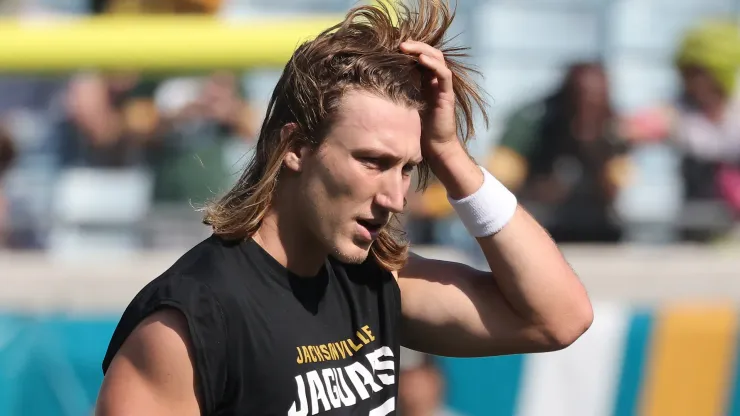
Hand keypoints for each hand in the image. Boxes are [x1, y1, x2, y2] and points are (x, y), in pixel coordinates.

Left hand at [400, 40, 459, 159]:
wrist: (435, 148)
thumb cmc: (418, 131)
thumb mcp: (403, 107)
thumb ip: (396, 94)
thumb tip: (372, 87)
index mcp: (426, 82)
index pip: (420, 58)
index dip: (409, 50)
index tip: (391, 46)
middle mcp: (436, 81)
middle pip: (430, 53)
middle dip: (415, 45)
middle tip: (398, 43)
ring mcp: (443, 87)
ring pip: (438, 59)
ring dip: (422, 50)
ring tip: (407, 47)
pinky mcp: (448, 95)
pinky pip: (444, 74)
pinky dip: (433, 64)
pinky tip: (421, 60)